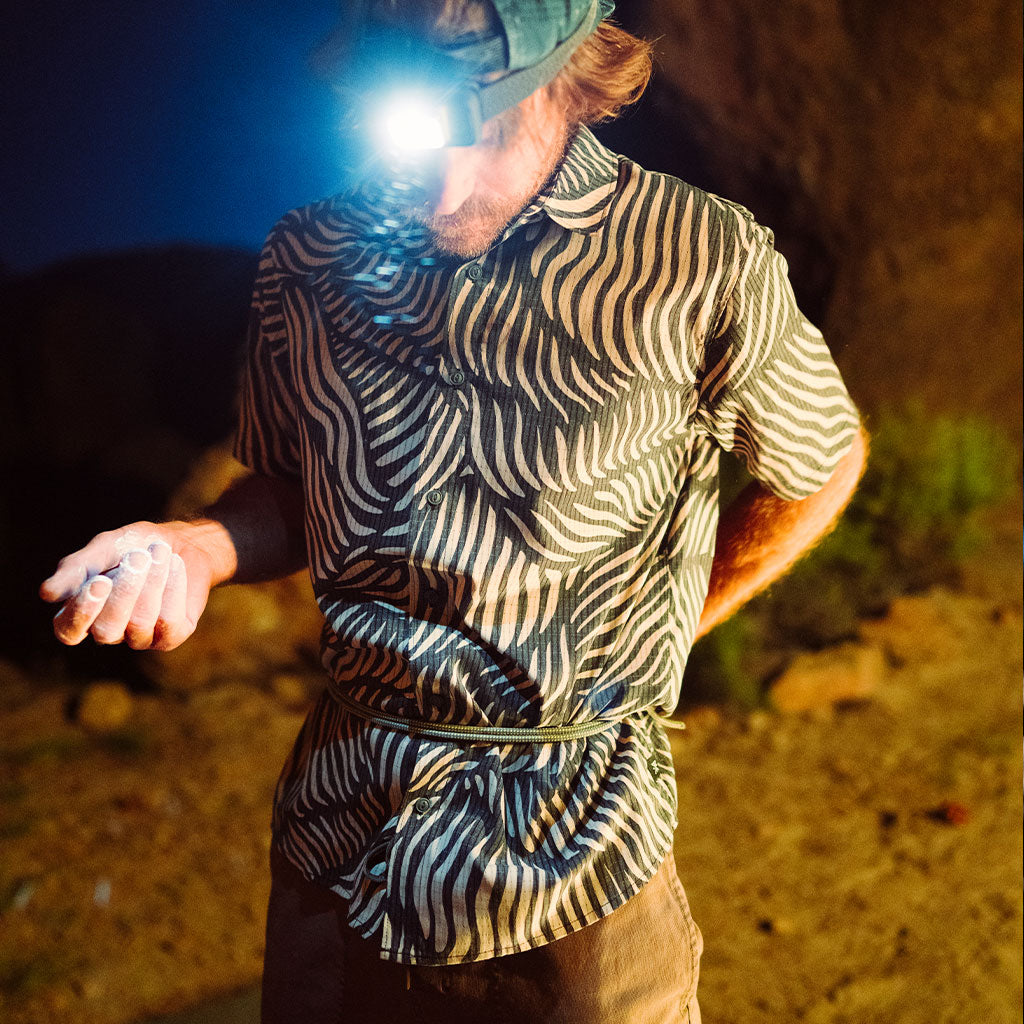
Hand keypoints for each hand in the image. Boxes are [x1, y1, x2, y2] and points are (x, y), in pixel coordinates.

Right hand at [39, 521, 219, 650]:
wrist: (182, 542)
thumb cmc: (134, 546)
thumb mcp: (104, 548)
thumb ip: (77, 569)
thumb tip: (46, 594)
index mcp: (83, 613)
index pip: (69, 630)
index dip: (82, 611)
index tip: (100, 580)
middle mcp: (109, 631)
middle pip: (106, 630)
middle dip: (124, 592)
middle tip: (138, 556)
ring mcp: (140, 637)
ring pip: (139, 624)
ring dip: (152, 584)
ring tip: (160, 551)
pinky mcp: (170, 636)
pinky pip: (169, 622)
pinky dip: (173, 588)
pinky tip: (174, 565)